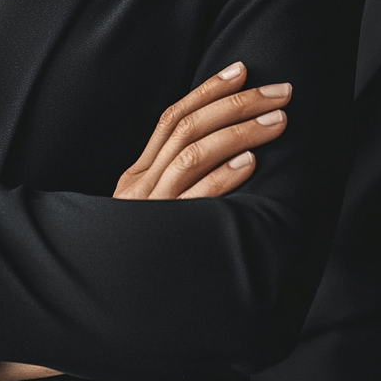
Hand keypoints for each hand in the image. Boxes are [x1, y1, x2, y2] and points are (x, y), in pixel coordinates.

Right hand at [0, 63, 290, 380]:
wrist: (98, 312)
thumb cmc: (141, 261)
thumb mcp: (153, 216)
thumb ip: (178, 187)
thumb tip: (228, 157)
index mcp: (137, 176)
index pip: (172, 117)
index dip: (207, 90)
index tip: (242, 68)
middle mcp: (138, 184)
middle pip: (185, 127)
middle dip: (236, 102)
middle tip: (281, 91)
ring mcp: (148, 208)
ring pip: (191, 153)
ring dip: (239, 131)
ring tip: (278, 119)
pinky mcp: (160, 235)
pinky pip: (194, 199)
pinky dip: (222, 176)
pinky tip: (250, 162)